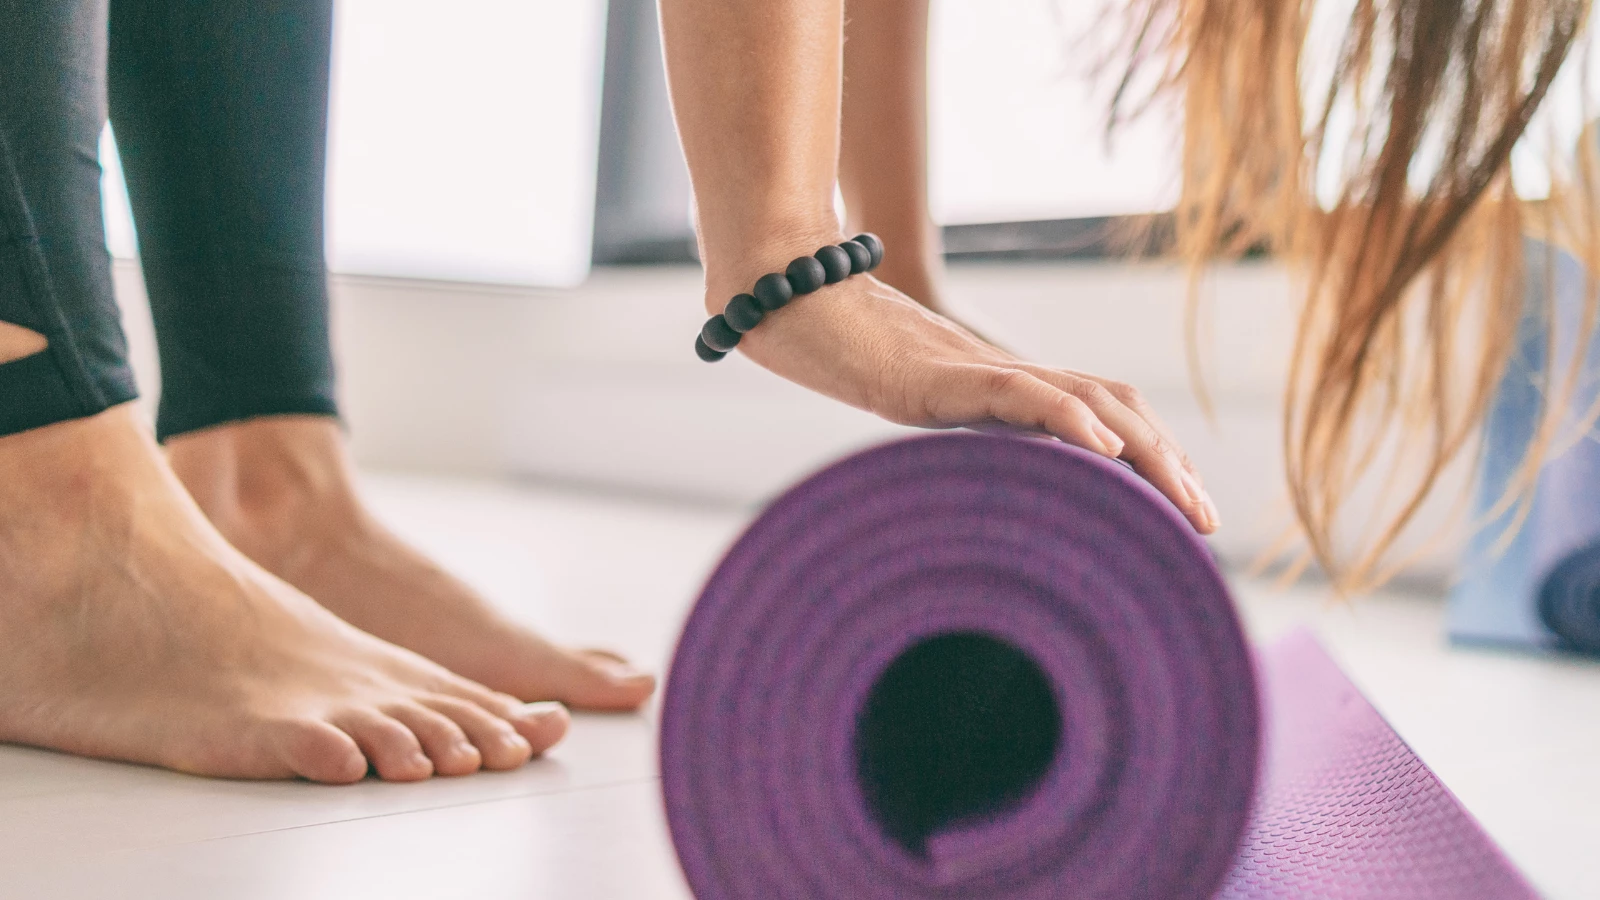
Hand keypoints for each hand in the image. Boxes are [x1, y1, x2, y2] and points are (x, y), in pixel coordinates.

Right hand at [728, 270, 1219, 533]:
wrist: (788, 298)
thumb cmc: (838, 355)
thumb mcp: (906, 416)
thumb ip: (944, 441)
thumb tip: (959, 509)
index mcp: (1007, 388)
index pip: (1105, 414)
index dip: (1155, 455)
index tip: (1188, 510)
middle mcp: (1008, 374)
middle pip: (1118, 408)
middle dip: (1171, 467)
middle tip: (1208, 526)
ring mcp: (981, 371)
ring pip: (1088, 401)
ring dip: (1146, 452)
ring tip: (1183, 502)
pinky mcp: (946, 376)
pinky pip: (1020, 393)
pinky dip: (1070, 418)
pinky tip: (1103, 449)